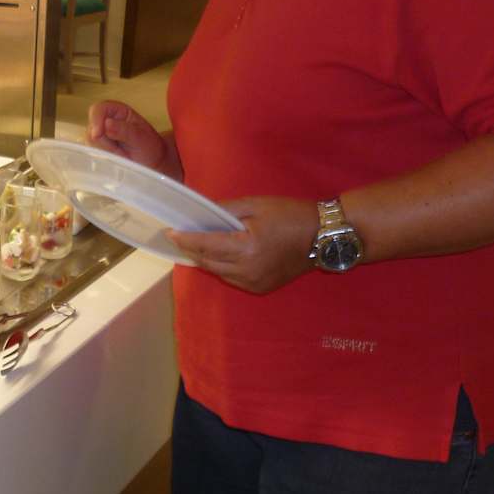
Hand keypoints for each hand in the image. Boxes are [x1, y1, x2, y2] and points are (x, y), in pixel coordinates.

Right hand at [87, 101, 179, 179]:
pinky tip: (115, 159)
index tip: (98, 134)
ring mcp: (100, 136)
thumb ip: (124, 130)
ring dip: (104, 151)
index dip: (96, 120)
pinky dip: (102, 157)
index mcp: (118, 111)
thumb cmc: (149, 147)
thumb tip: (106, 124)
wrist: (152, 163)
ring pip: (90, 142)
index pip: (98, 109)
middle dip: (102, 141)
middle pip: (91, 127)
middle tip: (120, 149)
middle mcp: (106, 121)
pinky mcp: (98, 149)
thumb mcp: (140, 138)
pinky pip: (91, 153)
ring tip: (121, 154)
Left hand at [168, 196, 317, 293]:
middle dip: (192, 250)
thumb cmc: (290, 214)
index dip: (185, 239)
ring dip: (207, 259)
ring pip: (218, 272)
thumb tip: (201, 213)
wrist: (325, 235)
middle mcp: (247, 270)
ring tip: (199, 245)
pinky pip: (232, 278)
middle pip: (207, 262)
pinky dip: (223, 267)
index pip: (205, 245)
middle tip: (180, 237)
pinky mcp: (261, 288)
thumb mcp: (256, 205)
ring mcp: (254, 282)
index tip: (169, 233)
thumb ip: (225, 210)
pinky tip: (222, 255)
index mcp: (246, 247)